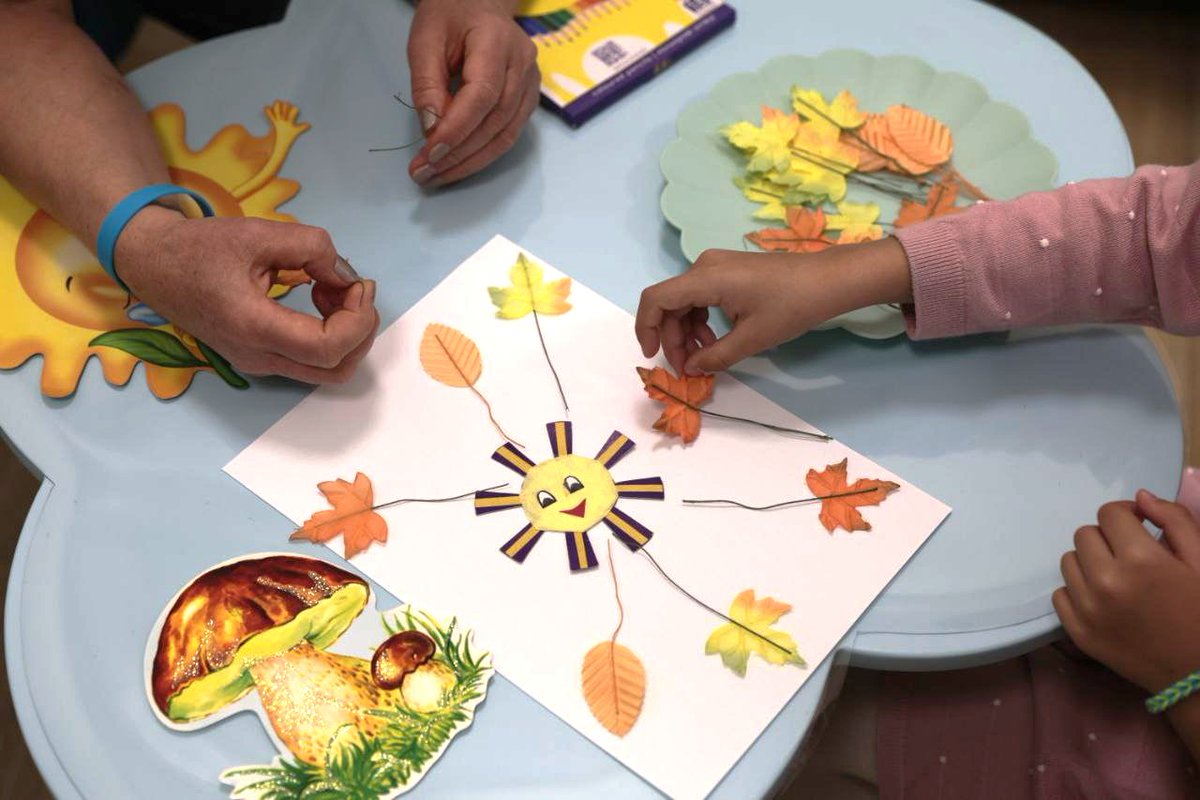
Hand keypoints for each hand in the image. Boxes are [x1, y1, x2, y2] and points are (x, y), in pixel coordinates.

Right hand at [115, 208, 379, 383]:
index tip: (358, 283)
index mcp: (254, 327)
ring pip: (327, 369)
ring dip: (346, 332)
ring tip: (333, 289)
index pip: (328, 348)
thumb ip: (311, 248)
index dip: (358, 319)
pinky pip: (310, 359)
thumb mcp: (258, 233)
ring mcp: (258, 363)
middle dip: (360, 328)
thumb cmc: (199, 248)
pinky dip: (330, 334)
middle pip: (336, 368)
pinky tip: (319, 298)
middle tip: (354, 287)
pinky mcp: (259, 358)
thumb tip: (346, 276)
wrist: (152, 264)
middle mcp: (258, 357)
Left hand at [406, 0, 538, 186]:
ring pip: (506, 135)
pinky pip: (508, 135)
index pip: (482, 95)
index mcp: (497, 41)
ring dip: (470, 162)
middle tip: (425, 174)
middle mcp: (523, 64)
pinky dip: (482, 154)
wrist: (478, 2)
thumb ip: (427, 84)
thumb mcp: (425, 39)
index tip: (430, 154)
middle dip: (459, 154)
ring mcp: (531, 83)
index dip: (457, 129)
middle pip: (496, 121)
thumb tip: (431, 130)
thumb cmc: (450, 15)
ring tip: (437, 176)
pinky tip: (458, 165)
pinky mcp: (528, 99)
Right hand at [635, 238, 911, 375]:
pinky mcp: (728, 271)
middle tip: (687, 367)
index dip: (647, 329)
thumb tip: (690, 369)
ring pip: (684, 301)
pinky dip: (700, 320)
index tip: (655, 356)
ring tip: (704, 356)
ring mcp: (716, 266)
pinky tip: (715, 339)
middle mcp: (704, 266)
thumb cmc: (792, 306)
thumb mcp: (752, 339)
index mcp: (705, 278)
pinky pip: (700, 296)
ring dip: (686, 331)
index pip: (656, 299)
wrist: (828, 280)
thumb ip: (715, 356)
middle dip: (672, 338)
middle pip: (669, 303)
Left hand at [1054, 491, 1199, 694]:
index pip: (1110, 514)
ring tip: (1119, 578)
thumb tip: (1139, 498)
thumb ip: (1175, 520)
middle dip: (1109, 538)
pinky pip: (1061, 593)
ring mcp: (1087, 609)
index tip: (1142, 528)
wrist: (1199, 675)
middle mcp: (1106, 582)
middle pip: (1085, 534)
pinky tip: (1105, 600)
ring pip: (1069, 561)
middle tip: (1133, 557)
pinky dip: (1079, 592)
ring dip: (1091, 562)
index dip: (1127, 517)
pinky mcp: (1077, 633)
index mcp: (1141, 560)